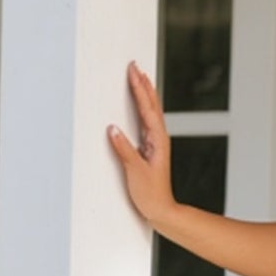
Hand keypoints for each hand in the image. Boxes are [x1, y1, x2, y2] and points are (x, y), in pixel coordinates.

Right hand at [106, 63, 175, 226]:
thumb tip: (113, 129)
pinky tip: (140, 106)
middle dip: (143, 84)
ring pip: (150, 112)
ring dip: (144, 94)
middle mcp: (159, 138)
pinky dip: (142, 109)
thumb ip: (124, 149)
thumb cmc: (151, 194)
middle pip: (151, 105)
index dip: (139, 88)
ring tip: (139, 78)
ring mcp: (155, 143)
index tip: (133, 71)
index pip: (147, 108)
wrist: (162, 210)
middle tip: (135, 66)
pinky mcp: (150, 149)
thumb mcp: (135, 171)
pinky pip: (146, 122)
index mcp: (158, 140)